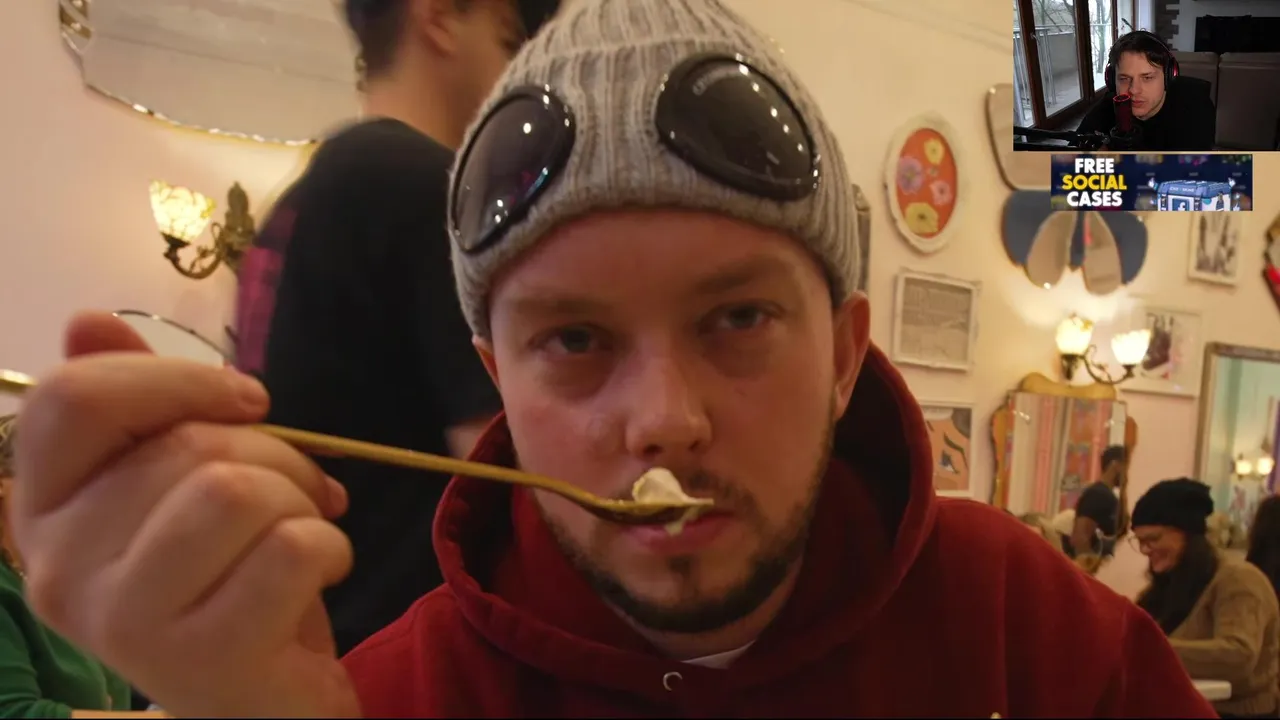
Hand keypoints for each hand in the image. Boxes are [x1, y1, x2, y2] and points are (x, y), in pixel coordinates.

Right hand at [11, 313, 359, 717]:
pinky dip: (330, 547)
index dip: (178, 380)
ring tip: (302, 530)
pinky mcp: (199, 659)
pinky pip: (290, 549)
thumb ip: (137, 406)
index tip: (247, 401)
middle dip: (274, 453)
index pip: (73, 400)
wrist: (260, 697)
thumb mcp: (180, 483)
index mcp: (45, 511)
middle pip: (185, 445)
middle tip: (296, 490)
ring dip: (298, 499)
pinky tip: (319, 571)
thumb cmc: (223, 578)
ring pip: (235, 490)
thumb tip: (86, 320)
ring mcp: (123, 622)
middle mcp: (61, 570)